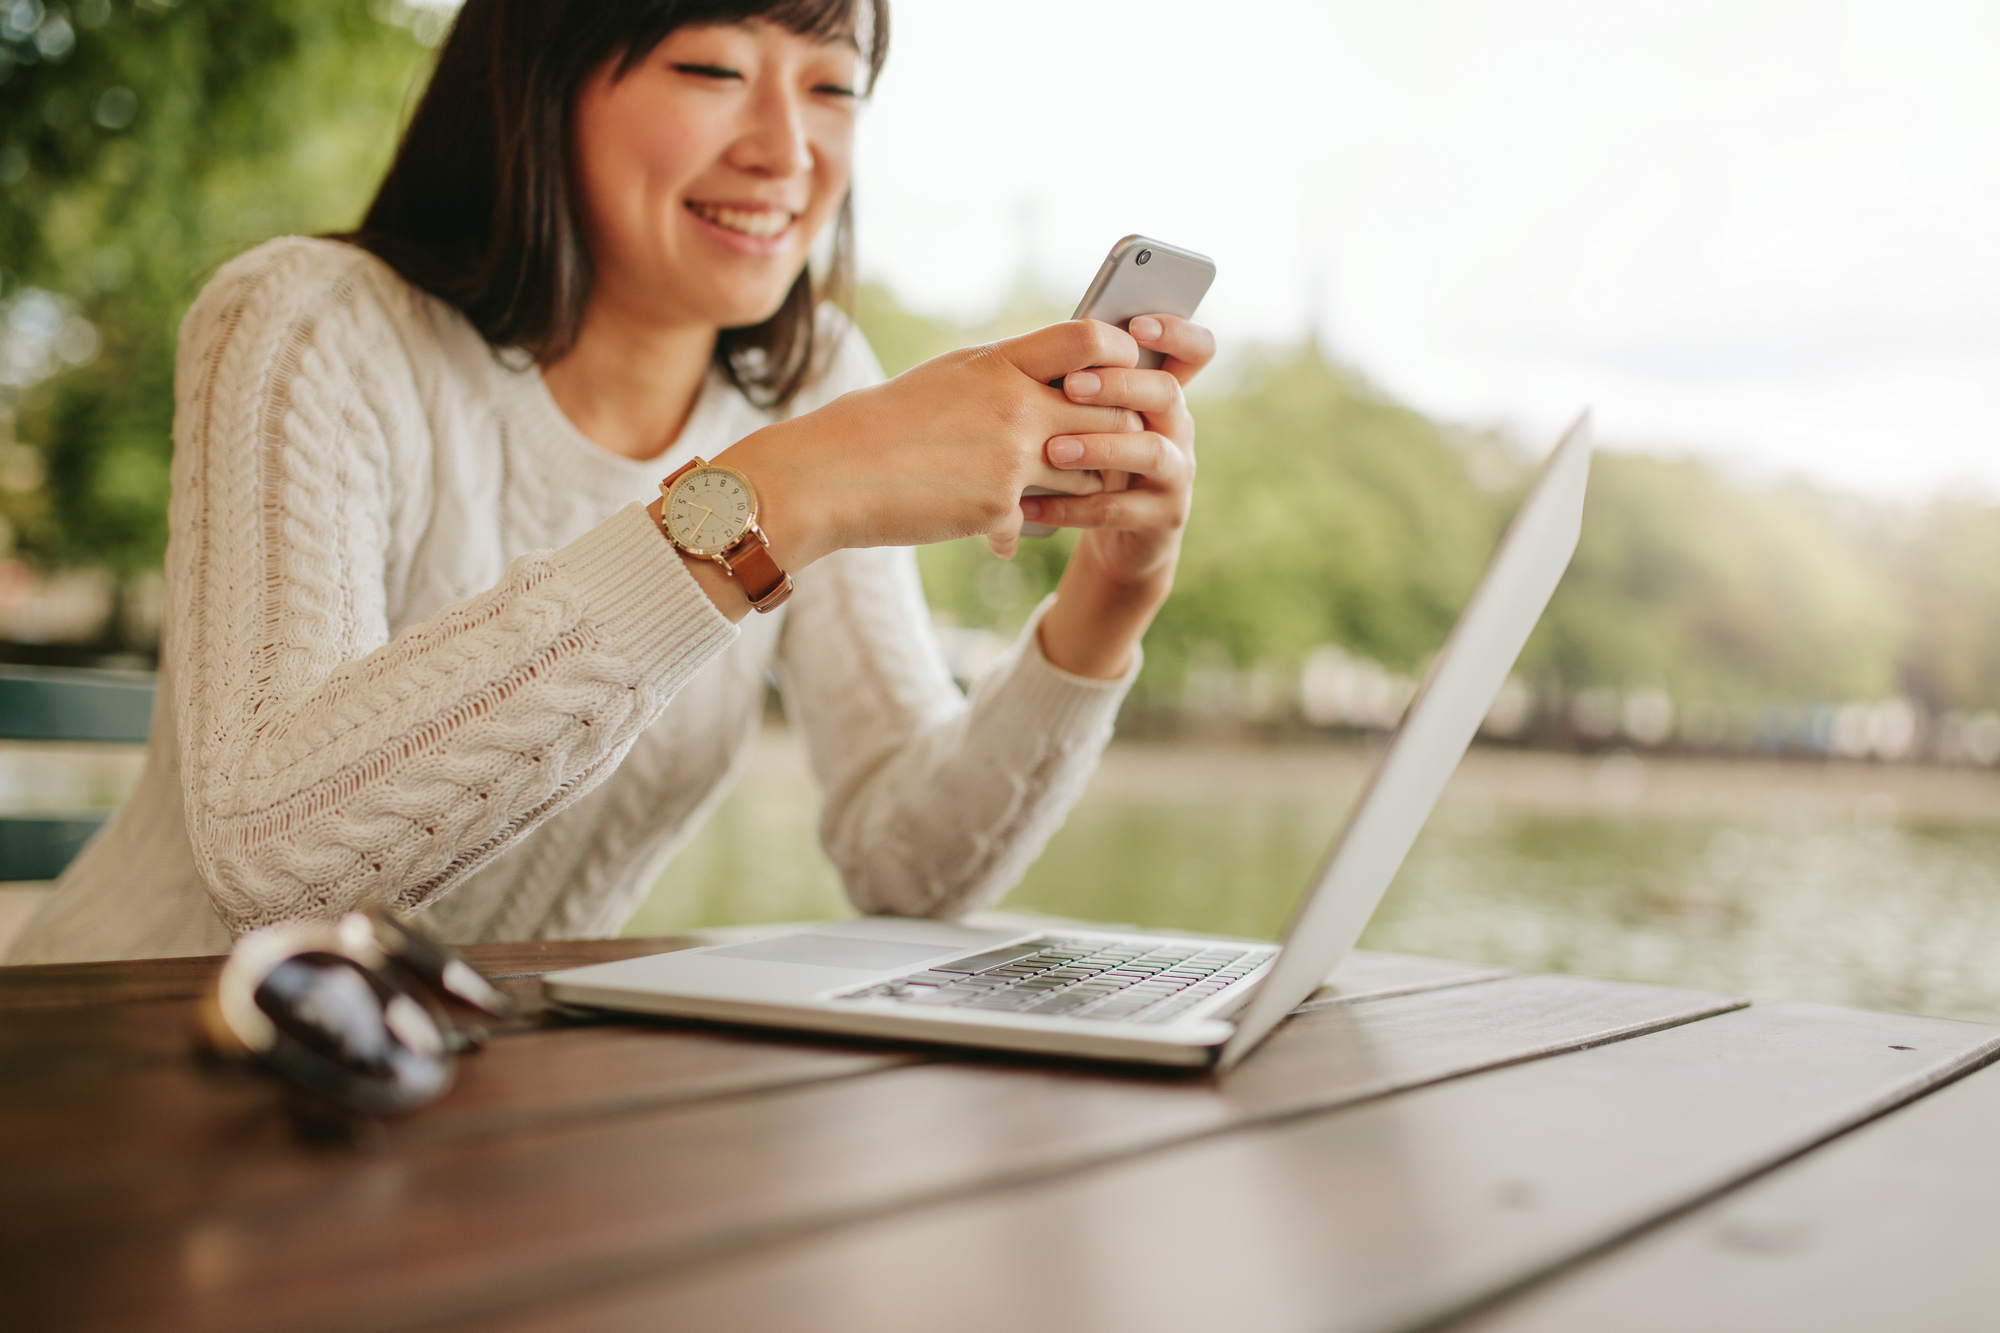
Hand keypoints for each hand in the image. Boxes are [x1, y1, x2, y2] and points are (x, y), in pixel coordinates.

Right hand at [713, 321, 1143, 573]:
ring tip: (1062, 486)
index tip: (1118, 373)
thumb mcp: (950, 378)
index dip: (1119, 355)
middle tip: (1110, 444)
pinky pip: (1039, 516)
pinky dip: (1024, 523)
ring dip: (1082, 482)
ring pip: (1088, 471)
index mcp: (1000, 363)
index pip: (1090, 339)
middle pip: (1108, 414)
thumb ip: (1006, 375)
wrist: (832, 475)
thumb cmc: (886, 423)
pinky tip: (999, 527)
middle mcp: (1015, 406)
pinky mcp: (999, 508)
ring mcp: (1011, 460)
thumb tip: (1056, 378)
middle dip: (1115, 432)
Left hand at [1023, 313, 1214, 583]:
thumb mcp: (1096, 418)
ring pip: (1150, 452)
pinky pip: (1118, 510)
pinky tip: (1032, 506)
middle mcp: (1178, 427)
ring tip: (1053, 451)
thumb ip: (1086, 385)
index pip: (1195, 351)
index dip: (1177, 333)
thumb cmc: (1096, 459)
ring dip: (1100, 447)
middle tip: (1071, 386)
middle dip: (1119, 385)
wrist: (1119, 538)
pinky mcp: (1163, 517)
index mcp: (1163, 393)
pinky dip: (1071, 507)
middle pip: (1166, 392)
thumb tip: (1049, 346)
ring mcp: (1176, 473)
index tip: (1137, 326)